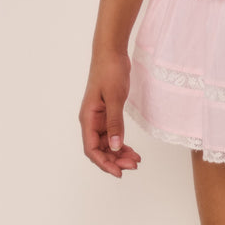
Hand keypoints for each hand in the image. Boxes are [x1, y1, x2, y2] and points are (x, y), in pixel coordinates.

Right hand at [79, 51, 141, 176]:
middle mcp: (91, 120)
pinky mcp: (108, 112)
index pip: (91, 149)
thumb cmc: (110, 71)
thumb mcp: (114, 97)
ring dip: (119, 153)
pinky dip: (121, 142)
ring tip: (136, 160)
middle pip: (100, 149)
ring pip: (107, 143)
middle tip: (134, 166)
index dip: (104, 163)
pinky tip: (132, 149)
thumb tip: (116, 147)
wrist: (111, 51)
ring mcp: (99, 117)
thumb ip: (115, 123)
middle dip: (115, 160)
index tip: (118, 172)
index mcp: (88, 118)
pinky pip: (113, 133)